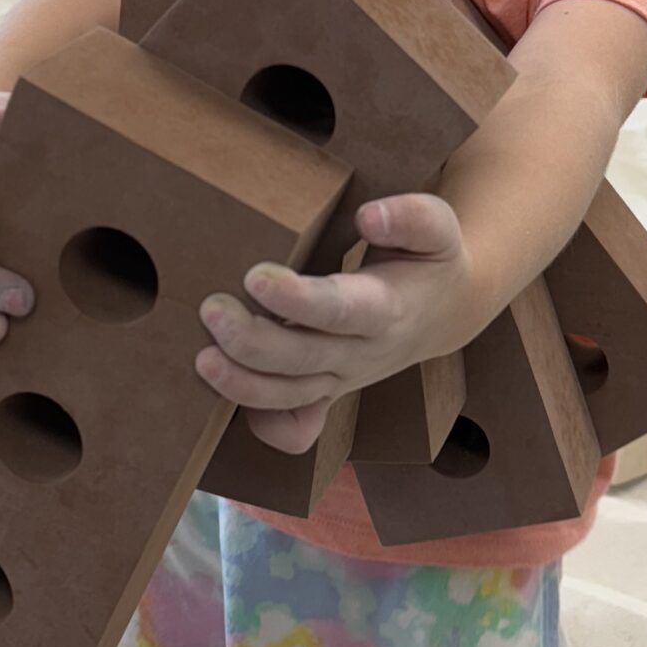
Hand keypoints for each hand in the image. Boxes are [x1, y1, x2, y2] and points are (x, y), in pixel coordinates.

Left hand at [194, 193, 475, 454]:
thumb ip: (411, 217)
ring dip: (243, 385)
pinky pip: (296, 428)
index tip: (256, 277)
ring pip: (290, 396)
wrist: (445, 312)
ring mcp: (343, 379)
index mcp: (387, 308)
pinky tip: (229, 396)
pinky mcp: (328, 394)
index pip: (341, 310)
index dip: (298, 299)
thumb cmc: (429, 261)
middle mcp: (362, 352)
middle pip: (304, 359)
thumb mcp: (437, 228)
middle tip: (211, 310)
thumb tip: (370, 217)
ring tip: (202, 359)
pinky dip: (264, 425)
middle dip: (252, 341)